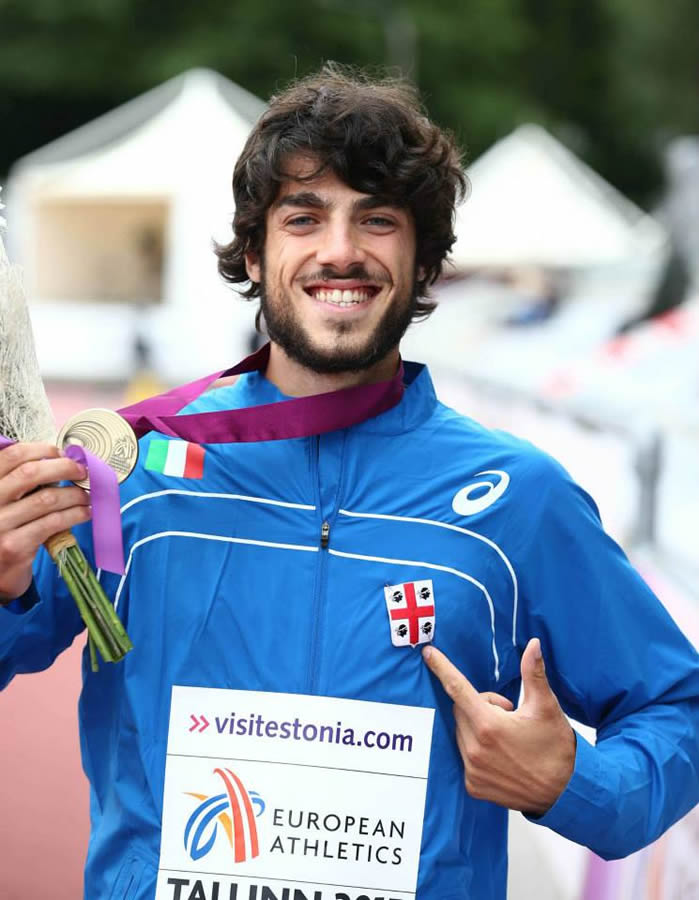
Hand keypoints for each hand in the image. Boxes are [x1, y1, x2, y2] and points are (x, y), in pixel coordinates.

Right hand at [0, 442, 90, 600]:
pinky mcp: (14, 546)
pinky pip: (52, 523)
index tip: (61, 453)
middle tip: (82, 472)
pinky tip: (85, 513)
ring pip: (46, 499)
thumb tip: (62, 461)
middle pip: (30, 473)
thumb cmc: (6, 531)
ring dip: (74, 495)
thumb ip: (23, 484)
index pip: (11, 456)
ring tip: (86, 496)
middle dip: (63, 468)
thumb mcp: (6, 502)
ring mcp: (0, 525)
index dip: (40, 450)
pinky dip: (74, 515)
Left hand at [423, 638, 575, 815]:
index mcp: (489, 725)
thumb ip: (533, 673)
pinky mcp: (472, 785)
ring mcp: (472, 770)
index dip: (442, 668)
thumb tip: (533, 645)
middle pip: (460, 709)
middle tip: (507, 713)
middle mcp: (475, 748)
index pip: (457, 688)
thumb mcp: (546, 707)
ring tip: (506, 737)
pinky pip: (464, 755)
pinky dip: (477, 748)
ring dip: (477, 727)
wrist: (565, 793)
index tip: (428, 654)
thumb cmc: (556, 748)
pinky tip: (501, 755)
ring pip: (461, 731)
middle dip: (479, 704)